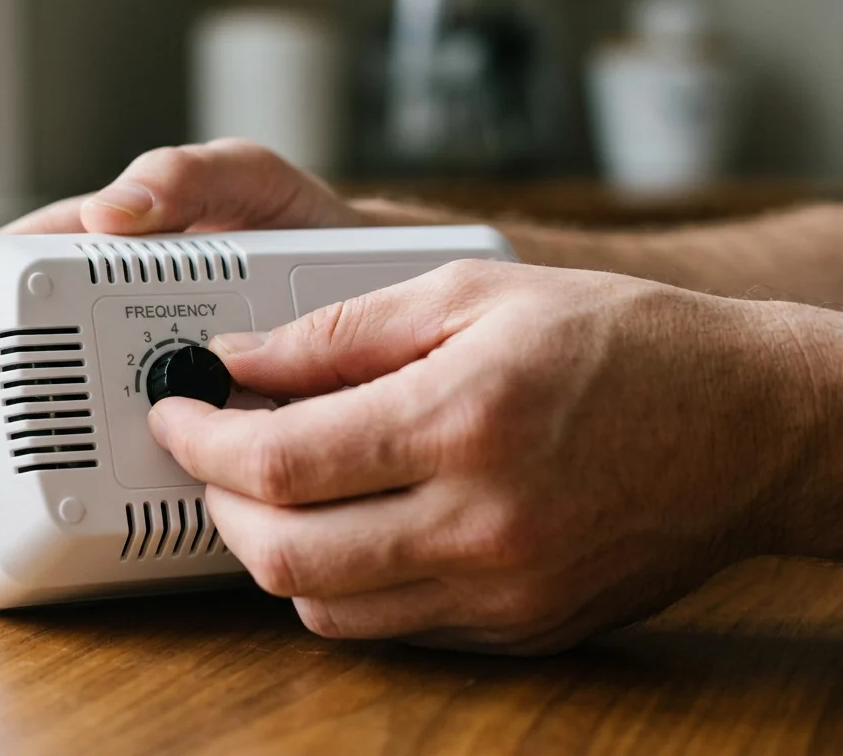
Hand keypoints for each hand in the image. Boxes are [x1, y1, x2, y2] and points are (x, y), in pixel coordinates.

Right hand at [0, 139, 369, 536]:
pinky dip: (57, 511)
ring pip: (35, 446)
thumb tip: (109, 210)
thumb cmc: (311, 234)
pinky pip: (103, 483)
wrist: (391, 306)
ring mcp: (136, 397)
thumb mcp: (250, 187)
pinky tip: (34, 537)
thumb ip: (190, 179)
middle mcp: (103, 337)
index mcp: (97, 270)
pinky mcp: (176, 448)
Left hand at [148, 260, 826, 654]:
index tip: (175, 410)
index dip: (198, 437)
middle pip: (279, 554)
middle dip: (216, 503)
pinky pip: (387, 628)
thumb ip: (340, 332)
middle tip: (210, 453)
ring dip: (271, 549)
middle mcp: (476, 524)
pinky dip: (341, 583)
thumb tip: (242, 360)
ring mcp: (498, 593)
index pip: (276, 461)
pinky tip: (350, 525)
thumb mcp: (473, 294)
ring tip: (277, 487)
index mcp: (460, 421)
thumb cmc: (624, 343)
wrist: (750, 426)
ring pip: (321, 606)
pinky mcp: (516, 631)